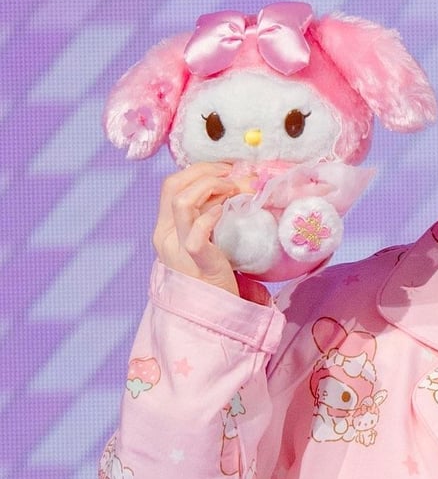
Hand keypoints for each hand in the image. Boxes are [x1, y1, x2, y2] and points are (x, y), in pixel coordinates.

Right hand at [153, 164, 244, 295]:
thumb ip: (205, 213)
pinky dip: (213, 214)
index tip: (224, 168)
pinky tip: (227, 211)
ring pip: (182, 202)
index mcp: (164, 228)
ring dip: (210, 187)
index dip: (197, 170)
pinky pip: (198, 230)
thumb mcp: (202, 237)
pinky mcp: (196, 260)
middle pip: (174, 187)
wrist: (213, 309)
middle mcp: (164, 236)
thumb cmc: (212, 270)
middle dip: (204, 172)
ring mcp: (177, 248)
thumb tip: (226, 184)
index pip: (171, 185)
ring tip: (233, 190)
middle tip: (232, 175)